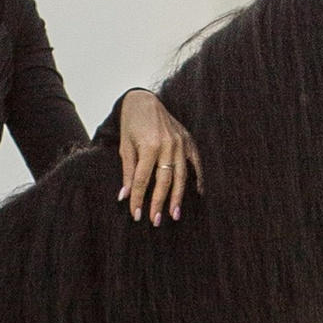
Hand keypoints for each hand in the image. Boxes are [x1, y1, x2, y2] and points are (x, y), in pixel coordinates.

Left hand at [116, 88, 200, 222]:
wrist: (144, 101)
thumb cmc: (131, 124)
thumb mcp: (125, 146)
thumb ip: (127, 172)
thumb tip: (125, 197)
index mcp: (149, 146)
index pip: (142, 179)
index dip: (139, 199)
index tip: (136, 215)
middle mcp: (168, 145)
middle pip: (164, 181)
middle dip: (159, 203)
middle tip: (155, 221)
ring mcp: (180, 143)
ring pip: (181, 176)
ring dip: (178, 197)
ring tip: (175, 215)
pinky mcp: (188, 141)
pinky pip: (195, 163)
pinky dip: (198, 178)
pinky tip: (198, 194)